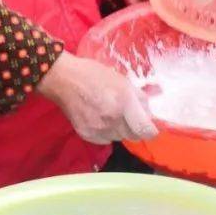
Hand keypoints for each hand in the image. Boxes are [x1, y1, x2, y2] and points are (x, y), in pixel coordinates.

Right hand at [38, 51, 157, 143]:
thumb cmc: (94, 74)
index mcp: (124, 102)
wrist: (64, 80)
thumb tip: (150, 114)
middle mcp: (113, 119)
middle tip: (129, 115)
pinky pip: (106, 140)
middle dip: (136, 127)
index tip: (151, 126)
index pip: (145, 129)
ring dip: (121, 129)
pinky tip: (100, 118)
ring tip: (111, 114)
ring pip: (120, 138)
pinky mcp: (87, 135)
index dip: (151, 130)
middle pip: (134, 136)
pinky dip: (107, 132)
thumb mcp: (122, 80)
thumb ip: (140, 98)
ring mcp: (99, 129)